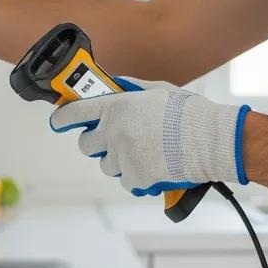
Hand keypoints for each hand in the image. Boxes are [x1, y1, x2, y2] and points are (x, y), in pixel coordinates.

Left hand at [50, 83, 250, 195]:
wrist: (209, 141)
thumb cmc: (187, 113)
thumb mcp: (156, 90)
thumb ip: (130, 90)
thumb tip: (115, 87)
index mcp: (115, 107)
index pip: (74, 112)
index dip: (63, 117)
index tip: (58, 120)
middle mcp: (113, 133)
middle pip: (86, 144)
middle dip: (96, 142)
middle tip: (113, 138)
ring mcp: (122, 158)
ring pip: (107, 164)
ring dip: (119, 159)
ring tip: (145, 150)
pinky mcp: (135, 178)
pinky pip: (126, 180)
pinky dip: (136, 175)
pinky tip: (154, 164)